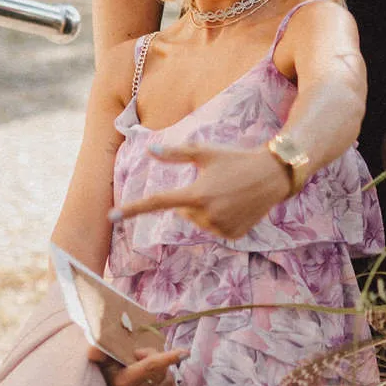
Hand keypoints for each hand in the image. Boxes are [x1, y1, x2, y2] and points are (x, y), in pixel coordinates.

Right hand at [97, 342, 186, 385]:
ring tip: (152, 368)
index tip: (184, 352)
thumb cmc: (103, 369)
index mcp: (121, 380)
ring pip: (167, 384)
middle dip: (158, 359)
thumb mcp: (99, 358)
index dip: (168, 358)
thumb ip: (97, 352)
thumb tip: (93, 350)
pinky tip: (162, 381)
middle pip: (160, 372)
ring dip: (165, 373)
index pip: (150, 366)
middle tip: (144, 355)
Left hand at [111, 142, 290, 238]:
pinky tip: (236, 206)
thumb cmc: (236, 159)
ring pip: (199, 222)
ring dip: (206, 210)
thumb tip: (149, 150)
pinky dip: (221, 219)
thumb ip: (176, 153)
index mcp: (196, 194)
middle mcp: (207, 215)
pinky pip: (215, 229)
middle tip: (215, 183)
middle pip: (183, 212)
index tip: (112, 215)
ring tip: (229, 193)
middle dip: (192, 199)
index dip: (133, 209)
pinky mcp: (233, 236)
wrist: (274, 174)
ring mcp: (221, 228)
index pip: (157, 203)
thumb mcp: (206, 152)